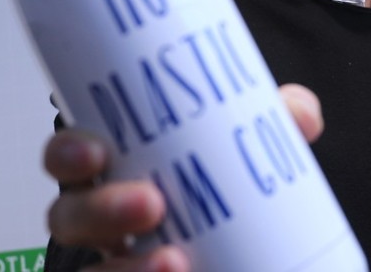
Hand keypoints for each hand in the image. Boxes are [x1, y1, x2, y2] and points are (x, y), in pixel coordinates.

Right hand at [43, 83, 323, 271]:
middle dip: (102, 210)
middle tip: (152, 204)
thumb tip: (301, 114)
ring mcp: (114, 262)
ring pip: (94, 271)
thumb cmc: (226, 187)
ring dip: (125, 269)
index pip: (72, 157)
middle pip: (69, 217)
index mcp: (118, 169)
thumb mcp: (249, 149)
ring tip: (175, 264)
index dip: (70, 153)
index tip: (97, 151)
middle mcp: (102, 222)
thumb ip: (275, 123)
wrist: (256, 252)